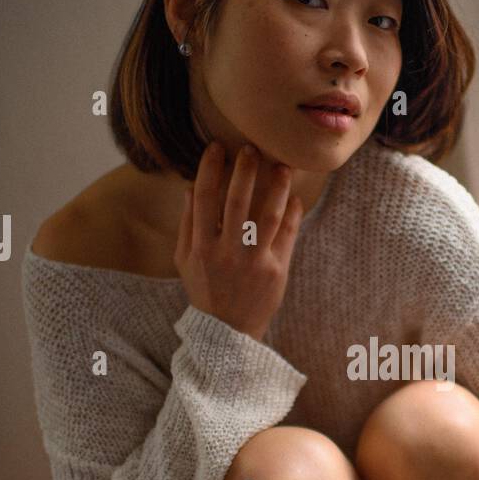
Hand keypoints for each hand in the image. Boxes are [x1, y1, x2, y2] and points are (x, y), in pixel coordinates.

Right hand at [174, 140, 302, 341]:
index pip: (204, 198)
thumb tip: (190, 187)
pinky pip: (287, 234)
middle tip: (251, 148)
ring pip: (268, 215)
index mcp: (201, 246)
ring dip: (276, 186)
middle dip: (244, 170)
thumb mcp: (185, 260)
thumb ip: (187, 224)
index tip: (217, 147)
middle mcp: (226, 252)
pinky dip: (292, 213)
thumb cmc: (205, 290)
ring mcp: (253, 262)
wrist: (228, 331)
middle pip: (237, 201)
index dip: (210, 170)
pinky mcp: (277, 271)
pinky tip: (293, 198)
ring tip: (282, 166)